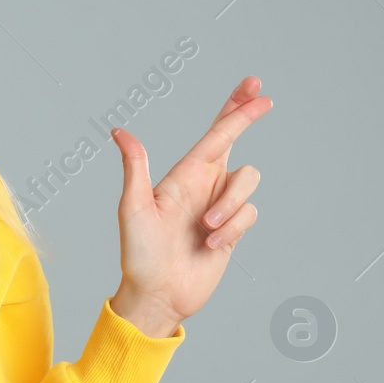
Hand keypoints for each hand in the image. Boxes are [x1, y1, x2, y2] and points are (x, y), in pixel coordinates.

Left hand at [107, 76, 272, 335]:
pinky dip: (233, 230)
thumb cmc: (139, 254)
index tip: (255, 88)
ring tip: (204, 229)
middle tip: (264, 98)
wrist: (157, 294)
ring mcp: (220, 205)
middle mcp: (204, 184)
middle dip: (246, 117)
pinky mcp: (233, 229)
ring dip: (229, 205)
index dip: (234, 110)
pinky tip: (210, 245)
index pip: (213, 135)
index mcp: (183, 175)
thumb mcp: (133, 208)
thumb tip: (119, 131)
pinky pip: (250, 215)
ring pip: (248, 182)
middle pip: (235, 142)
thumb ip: (135, 168)